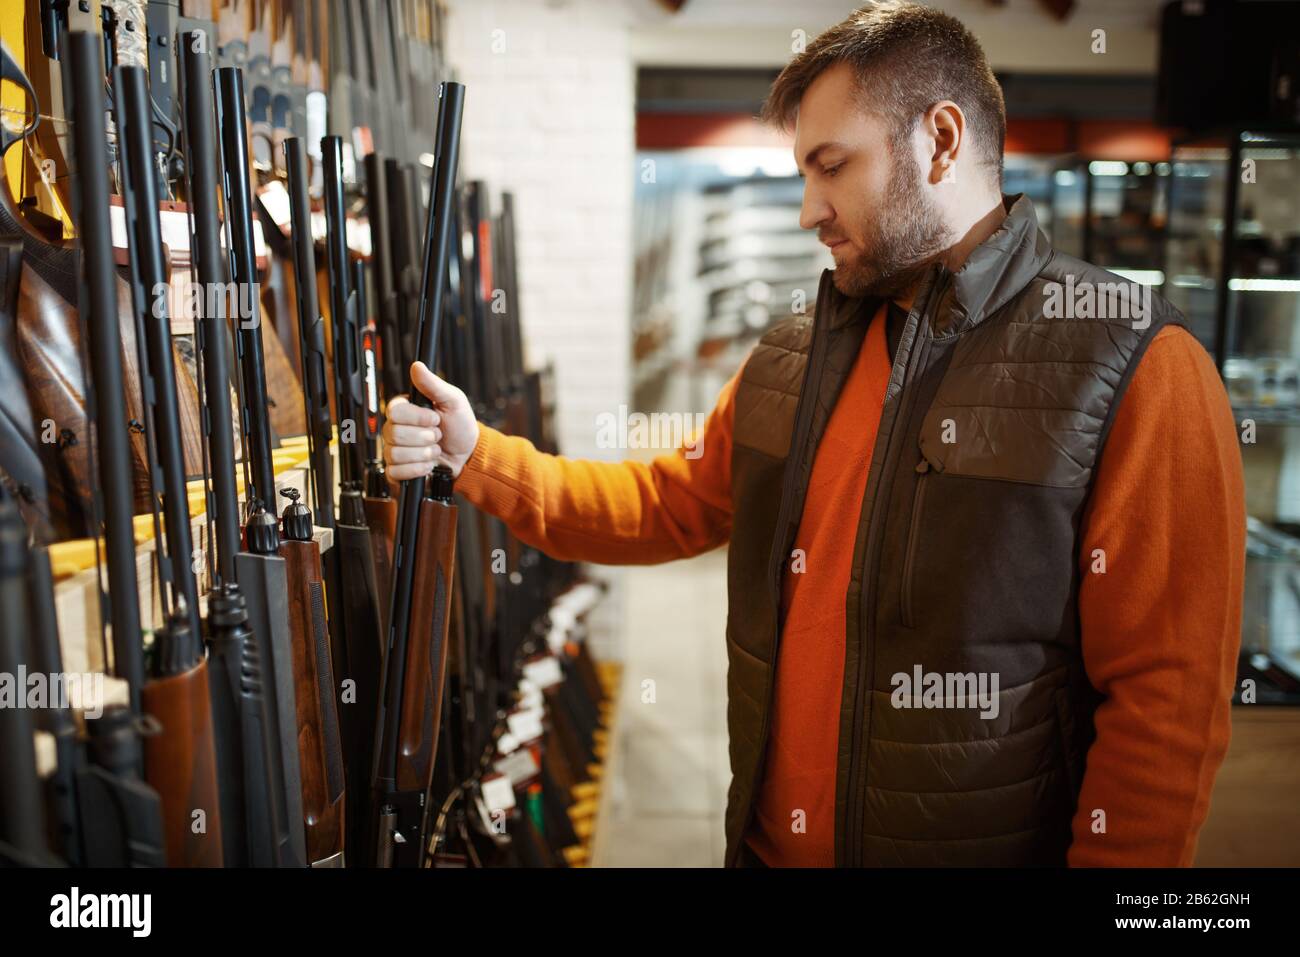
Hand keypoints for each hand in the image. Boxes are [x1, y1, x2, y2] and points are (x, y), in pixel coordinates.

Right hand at [382, 362, 479, 480]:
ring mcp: (395, 450)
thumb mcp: (453, 400)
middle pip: (394, 434)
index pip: (394, 412)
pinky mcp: (398, 470)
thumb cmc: (460, 426)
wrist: (468, 455)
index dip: (417, 418)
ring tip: (435, 450)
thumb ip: (433, 384)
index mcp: (405, 410)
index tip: (435, 419)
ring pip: (395, 454)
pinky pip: (395, 472)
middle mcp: (396, 429)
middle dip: (425, 438)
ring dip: (423, 454)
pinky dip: (417, 470)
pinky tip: (428, 465)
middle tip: (438, 436)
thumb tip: (417, 366)